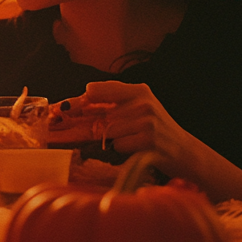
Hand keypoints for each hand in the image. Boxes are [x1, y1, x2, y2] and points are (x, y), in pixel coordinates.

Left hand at [53, 81, 206, 176]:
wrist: (185, 151)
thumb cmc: (154, 131)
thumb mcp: (136, 109)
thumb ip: (110, 105)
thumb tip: (70, 108)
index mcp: (137, 90)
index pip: (95, 91)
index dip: (74, 102)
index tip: (57, 111)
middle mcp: (142, 101)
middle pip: (96, 114)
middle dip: (77, 125)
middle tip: (56, 130)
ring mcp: (147, 121)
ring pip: (107, 132)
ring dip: (108, 142)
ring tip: (128, 141)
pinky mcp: (149, 140)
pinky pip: (119, 146)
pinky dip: (121, 151)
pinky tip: (136, 149)